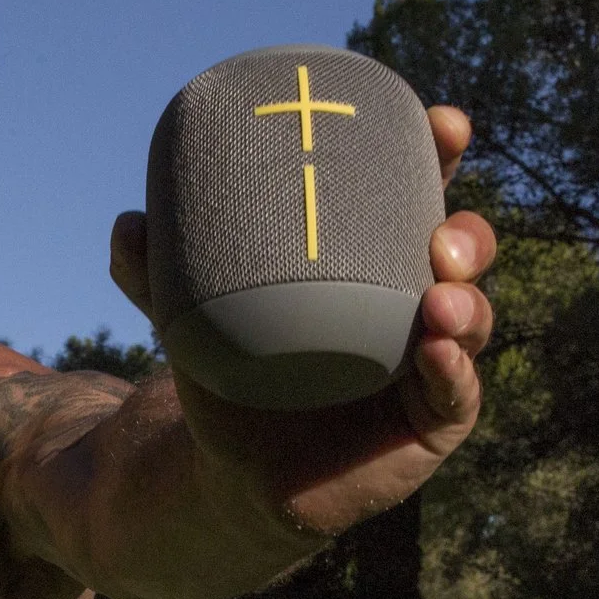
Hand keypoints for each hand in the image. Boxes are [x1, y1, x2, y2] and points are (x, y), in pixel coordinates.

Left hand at [107, 104, 495, 537]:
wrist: (232, 474)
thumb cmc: (232, 381)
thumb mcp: (193, 320)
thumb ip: (158, 276)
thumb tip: (130, 226)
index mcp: (369, 265)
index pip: (417, 200)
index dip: (439, 158)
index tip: (444, 125)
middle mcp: (411, 306)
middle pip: (461, 255)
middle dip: (467, 234)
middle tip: (439, 235)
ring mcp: (427, 364)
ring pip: (469, 320)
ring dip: (468, 302)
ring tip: (441, 298)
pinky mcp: (429, 424)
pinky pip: (456, 393)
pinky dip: (455, 371)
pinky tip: (438, 352)